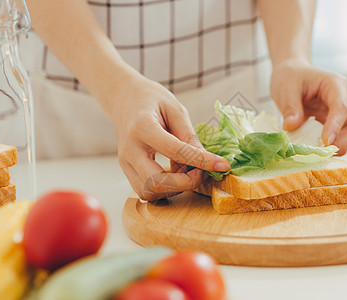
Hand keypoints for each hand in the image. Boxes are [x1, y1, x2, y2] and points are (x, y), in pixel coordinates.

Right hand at [110, 76, 229, 200]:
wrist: (123, 97)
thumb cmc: (151, 99)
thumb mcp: (175, 109)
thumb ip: (189, 136)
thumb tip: (205, 161)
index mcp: (142, 127)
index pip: (176, 151)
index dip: (202, 161)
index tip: (223, 165)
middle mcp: (129, 149)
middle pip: (156, 181)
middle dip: (185, 184)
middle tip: (201, 172)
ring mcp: (125, 162)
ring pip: (148, 192)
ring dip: (174, 189)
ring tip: (187, 172)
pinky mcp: (126, 170)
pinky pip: (144, 190)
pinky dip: (164, 189)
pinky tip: (175, 175)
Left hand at [270, 59, 346, 154]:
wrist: (291, 76)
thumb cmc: (291, 77)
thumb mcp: (286, 88)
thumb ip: (290, 106)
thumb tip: (291, 125)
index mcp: (335, 85)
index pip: (342, 107)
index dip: (336, 126)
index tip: (326, 141)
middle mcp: (345, 100)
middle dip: (342, 141)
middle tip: (321, 151)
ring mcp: (342, 115)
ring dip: (335, 147)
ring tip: (313, 151)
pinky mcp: (334, 126)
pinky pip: (338, 141)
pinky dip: (328, 149)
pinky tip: (313, 150)